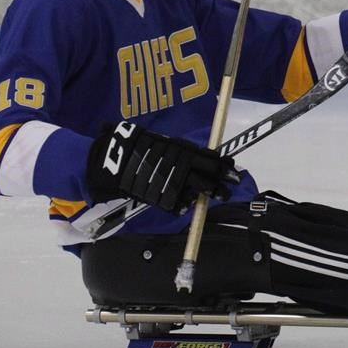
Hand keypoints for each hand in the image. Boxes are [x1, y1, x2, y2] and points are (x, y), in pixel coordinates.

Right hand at [86, 121, 238, 212]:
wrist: (112, 159)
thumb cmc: (137, 146)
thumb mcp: (162, 142)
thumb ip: (181, 150)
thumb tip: (201, 155)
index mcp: (182, 150)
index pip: (210, 157)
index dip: (224, 163)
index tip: (233, 167)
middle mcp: (181, 165)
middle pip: (210, 173)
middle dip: (224, 179)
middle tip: (235, 182)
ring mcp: (172, 182)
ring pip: (199, 189)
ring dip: (212, 192)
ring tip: (223, 196)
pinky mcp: (161, 197)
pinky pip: (178, 203)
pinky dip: (185, 205)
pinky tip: (190, 205)